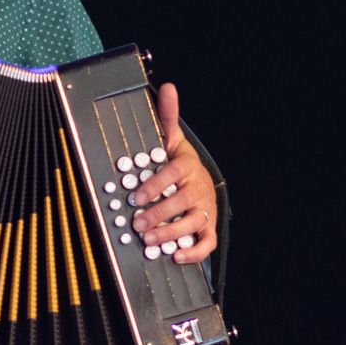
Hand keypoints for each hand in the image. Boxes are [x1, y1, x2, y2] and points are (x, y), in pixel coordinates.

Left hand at [129, 83, 217, 264]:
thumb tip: (167, 87)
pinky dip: (194, 252)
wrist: (201, 180)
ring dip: (171, 234)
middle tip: (137, 223)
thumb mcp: (172, 138)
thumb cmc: (178, 161)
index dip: (156, 185)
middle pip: (181, 202)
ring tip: (149, 241)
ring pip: (193, 224)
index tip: (136, 195)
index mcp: (186, 167)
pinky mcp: (209, 227)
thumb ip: (166, 117)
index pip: (173, 175)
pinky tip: (175, 256)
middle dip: (158, 214)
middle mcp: (197, 188)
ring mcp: (204, 208)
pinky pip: (207, 243)